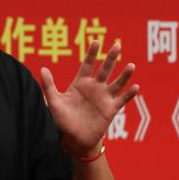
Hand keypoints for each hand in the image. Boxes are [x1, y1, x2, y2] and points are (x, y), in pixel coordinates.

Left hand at [39, 40, 138, 158]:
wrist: (74, 139)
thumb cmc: (63, 120)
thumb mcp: (54, 102)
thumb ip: (48, 86)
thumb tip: (42, 68)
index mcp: (80, 83)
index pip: (87, 65)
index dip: (92, 54)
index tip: (96, 41)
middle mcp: (94, 88)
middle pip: (104, 70)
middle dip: (111, 58)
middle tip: (117, 45)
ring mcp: (104, 98)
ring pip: (116, 83)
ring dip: (124, 75)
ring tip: (131, 66)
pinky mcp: (111, 109)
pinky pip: (122, 100)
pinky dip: (129, 94)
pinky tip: (135, 87)